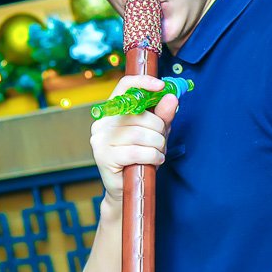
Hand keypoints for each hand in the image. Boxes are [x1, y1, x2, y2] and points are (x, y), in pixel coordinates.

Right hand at [90, 73, 178, 205]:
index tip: (161, 86)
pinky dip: (152, 156)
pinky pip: (136, 152)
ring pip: (140, 134)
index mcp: (112, 111)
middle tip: (162, 142)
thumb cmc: (140, 157)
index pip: (124, 86)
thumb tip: (171, 97)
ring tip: (158, 153)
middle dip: (159, 129)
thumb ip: (163, 115)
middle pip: (140, 115)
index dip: (143, 82)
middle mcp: (102, 122)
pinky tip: (155, 161)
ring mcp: (100, 139)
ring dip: (158, 145)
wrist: (126, 189)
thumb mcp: (155, 133)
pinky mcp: (103, 156)